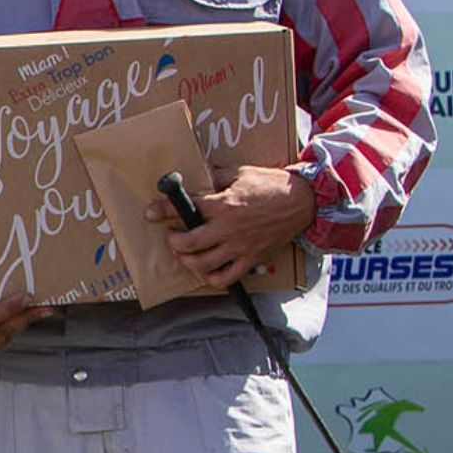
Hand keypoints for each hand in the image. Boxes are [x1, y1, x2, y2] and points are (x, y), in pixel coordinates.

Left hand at [144, 164, 314, 287]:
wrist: (303, 202)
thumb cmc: (271, 185)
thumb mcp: (239, 173)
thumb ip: (214, 176)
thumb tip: (194, 173)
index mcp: (223, 204)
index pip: (184, 208)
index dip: (162, 210)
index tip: (149, 213)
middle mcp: (228, 228)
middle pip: (188, 243)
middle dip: (172, 241)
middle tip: (171, 234)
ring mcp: (240, 247)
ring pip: (203, 264)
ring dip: (186, 260)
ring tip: (184, 252)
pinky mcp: (251, 259)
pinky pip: (226, 278)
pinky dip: (211, 278)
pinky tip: (205, 270)